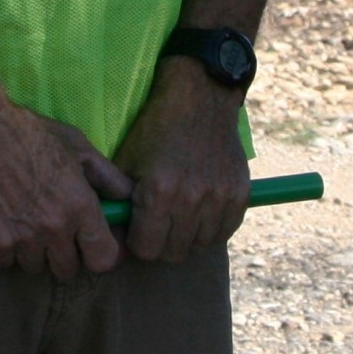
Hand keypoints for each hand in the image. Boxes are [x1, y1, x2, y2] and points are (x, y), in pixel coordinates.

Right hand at [0, 76, 128, 278]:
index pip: (103, 259)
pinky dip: (7, 249)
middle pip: (68, 270)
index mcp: (79, 205)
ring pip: (36, 267)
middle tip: (57, 232)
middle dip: (66, 254)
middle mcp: (54, 227)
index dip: (103, 255)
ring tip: (28, 225)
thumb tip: (129, 198)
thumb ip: (108, 176)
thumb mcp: (77, 146)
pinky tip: (5, 225)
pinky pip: (7, 263)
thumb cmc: (30, 134)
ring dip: (35, 252)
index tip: (96, 247)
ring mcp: (23, 237)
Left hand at [112, 58, 249, 262]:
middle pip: (173, 253)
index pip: (147, 249)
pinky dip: (210, 230)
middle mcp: (191, 198)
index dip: (137, 242)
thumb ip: (119, 201)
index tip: (137, 230)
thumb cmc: (156, 130)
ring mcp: (219, 197)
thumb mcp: (127, 162)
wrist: (199, 100)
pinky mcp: (240, 194)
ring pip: (199, 246)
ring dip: (185, 239)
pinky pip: (224, 232)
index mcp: (159, 191)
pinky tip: (199, 215)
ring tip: (178, 219)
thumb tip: (111, 235)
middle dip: (160, 244)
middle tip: (157, 227)